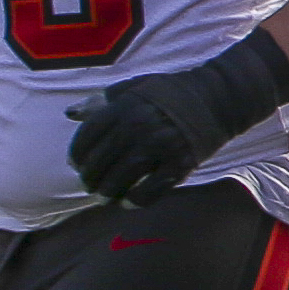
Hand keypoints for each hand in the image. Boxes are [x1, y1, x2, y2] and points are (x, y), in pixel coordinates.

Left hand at [66, 64, 237, 200]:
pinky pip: (149, 192)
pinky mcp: (179, 165)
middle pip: (100, 161)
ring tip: (104, 198)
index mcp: (125, 106)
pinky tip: (128, 202)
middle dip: (89, 178)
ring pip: (120, 179)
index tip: (76, 164)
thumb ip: (102, 101)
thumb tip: (70, 114)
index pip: (87, 136)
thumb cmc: (171, 93)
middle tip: (89, 186)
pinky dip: (133, 202)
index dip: (77, 155)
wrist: (217, 98)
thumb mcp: (134, 87)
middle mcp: (139, 126)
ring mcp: (160, 147)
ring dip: (107, 193)